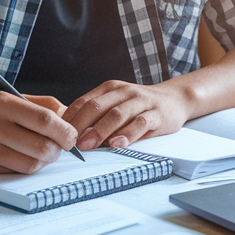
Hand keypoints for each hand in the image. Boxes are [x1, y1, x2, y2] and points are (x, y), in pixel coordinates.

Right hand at [0, 92, 76, 173]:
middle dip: (57, 150)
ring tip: (42, 153)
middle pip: (41, 146)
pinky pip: (17, 172)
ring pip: (31, 163)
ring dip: (44, 161)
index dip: (64, 131)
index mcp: (3, 103)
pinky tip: (26, 159)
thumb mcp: (12, 100)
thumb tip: (73, 119)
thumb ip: (44, 107)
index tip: (71, 136)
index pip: (44, 119)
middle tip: (59, 147)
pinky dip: (29, 168)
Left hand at [63, 80, 192, 149]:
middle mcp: (124, 92)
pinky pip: (141, 123)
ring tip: (88, 145)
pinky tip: (118, 144)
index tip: (59, 135)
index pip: (84, 101)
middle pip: (97, 107)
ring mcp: (141, 101)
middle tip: (69, 143)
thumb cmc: (140, 107)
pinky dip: (128, 134)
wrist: (175, 99)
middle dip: (81, 125)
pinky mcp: (157, 114)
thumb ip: (98, 116)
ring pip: (117, 114)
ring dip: (100, 131)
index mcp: (110, 88)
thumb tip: (71, 136)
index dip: (70, 118)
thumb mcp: (117, 105)